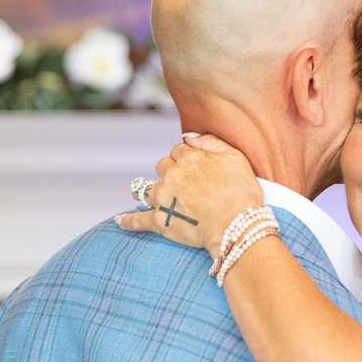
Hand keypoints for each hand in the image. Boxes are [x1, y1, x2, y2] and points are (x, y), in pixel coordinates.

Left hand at [115, 134, 263, 256]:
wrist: (237, 225)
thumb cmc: (242, 193)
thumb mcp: (235, 157)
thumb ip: (210, 141)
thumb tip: (188, 135)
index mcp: (189, 158)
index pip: (179, 151)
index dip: (186, 159)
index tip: (194, 168)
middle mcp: (172, 174)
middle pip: (162, 167)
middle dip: (169, 173)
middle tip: (181, 184)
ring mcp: (164, 198)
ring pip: (147, 188)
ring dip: (147, 190)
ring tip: (146, 195)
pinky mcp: (160, 221)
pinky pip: (138, 220)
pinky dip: (128, 221)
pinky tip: (120, 221)